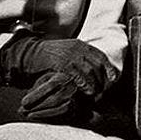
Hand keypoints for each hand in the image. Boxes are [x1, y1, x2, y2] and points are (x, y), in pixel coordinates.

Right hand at [0, 33, 117, 96]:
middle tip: (104, 91)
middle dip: (102, 80)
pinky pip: (78, 75)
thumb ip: (79, 59)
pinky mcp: (62, 63)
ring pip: (90, 71)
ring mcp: (70, 55)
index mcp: (80, 45)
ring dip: (95, 84)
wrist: (27, 54)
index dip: (108, 68)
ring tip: (96, 94)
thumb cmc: (47, 57)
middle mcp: (77, 48)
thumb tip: (95, 69)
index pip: (101, 56)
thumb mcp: (66, 53)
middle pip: (98, 65)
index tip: (114, 79)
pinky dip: (84, 84)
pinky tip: (86, 92)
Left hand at [19, 70, 92, 123]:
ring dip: (43, 114)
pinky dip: (49, 118)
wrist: (70, 85)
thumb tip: (24, 105)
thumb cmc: (52, 84)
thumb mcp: (42, 82)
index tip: (24, 103)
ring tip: (29, 115)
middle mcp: (71, 87)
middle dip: (38, 107)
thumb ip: (34, 91)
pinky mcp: (74, 108)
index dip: (37, 95)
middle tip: (23, 111)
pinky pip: (64, 115)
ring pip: (61, 108)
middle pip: (56, 99)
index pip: (51, 86)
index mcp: (62, 77)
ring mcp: (75, 98)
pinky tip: (38, 117)